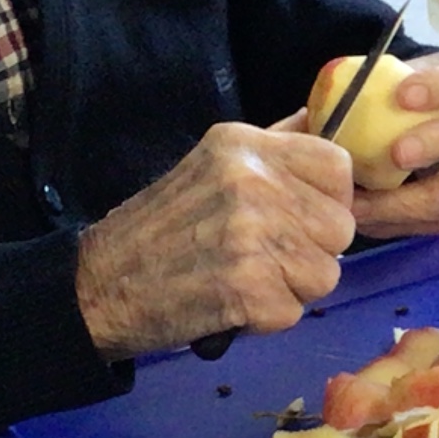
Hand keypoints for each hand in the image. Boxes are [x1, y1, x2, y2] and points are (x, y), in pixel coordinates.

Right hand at [73, 122, 354, 358]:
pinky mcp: (249, 289)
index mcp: (245, 146)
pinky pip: (295, 311)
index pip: (337, 166)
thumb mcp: (212, 164)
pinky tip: (231, 303)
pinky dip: (266, 319)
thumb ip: (274, 148)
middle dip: (312, 251)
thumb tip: (325, 118)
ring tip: (245, 279)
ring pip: (325, 273)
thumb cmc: (160, 230)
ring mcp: (250, 235)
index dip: (329, 200)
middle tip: (263, 257)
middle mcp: (251, 182)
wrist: (99, 285)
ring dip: (292, 288)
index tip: (300, 217)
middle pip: (339, 226)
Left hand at [336, 49, 438, 240]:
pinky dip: (398, 222)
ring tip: (363, 203)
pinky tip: (365, 218)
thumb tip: (328, 102)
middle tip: (396, 154)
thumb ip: (387, 78)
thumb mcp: (422, 71)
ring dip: (408, 201)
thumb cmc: (438, 90)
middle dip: (437, 145)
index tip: (403, 95)